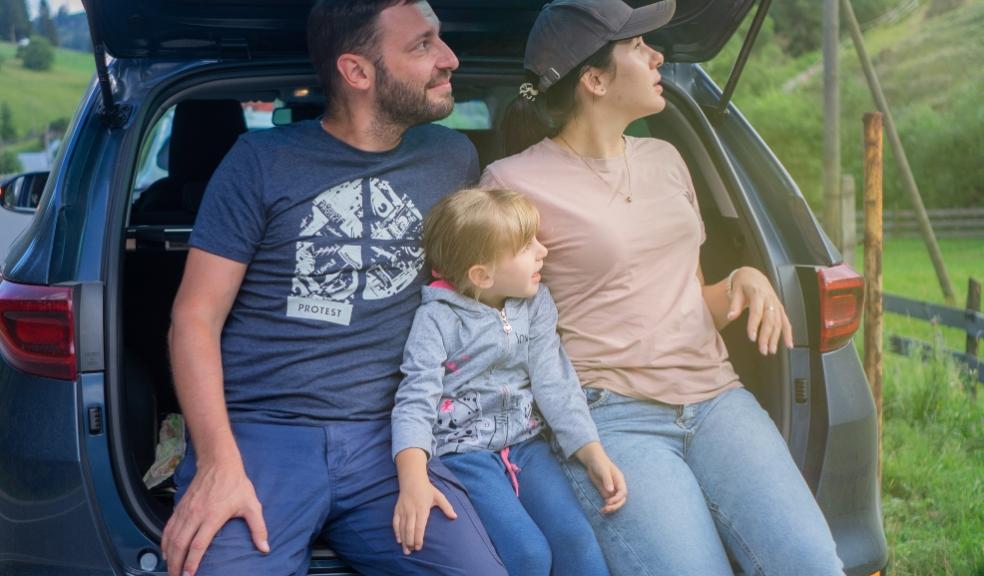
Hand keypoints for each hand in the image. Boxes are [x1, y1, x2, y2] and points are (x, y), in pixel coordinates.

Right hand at [161, 461, 268, 575]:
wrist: (218, 463)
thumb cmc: (236, 485)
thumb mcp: (252, 505)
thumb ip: (258, 528)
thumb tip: (265, 548)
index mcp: (212, 516)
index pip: (198, 545)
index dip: (192, 562)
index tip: (189, 575)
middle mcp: (195, 515)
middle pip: (180, 545)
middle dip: (177, 564)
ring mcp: (185, 511)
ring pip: (172, 538)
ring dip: (169, 556)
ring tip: (171, 570)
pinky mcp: (179, 507)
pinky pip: (168, 528)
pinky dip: (164, 542)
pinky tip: (165, 552)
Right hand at [392, 475, 456, 554]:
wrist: (412, 479)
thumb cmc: (427, 489)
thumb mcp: (439, 496)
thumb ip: (447, 507)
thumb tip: (455, 517)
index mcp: (422, 508)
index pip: (419, 526)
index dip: (418, 537)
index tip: (419, 547)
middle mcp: (411, 510)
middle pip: (409, 528)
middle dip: (410, 541)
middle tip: (412, 551)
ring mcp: (403, 510)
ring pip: (402, 527)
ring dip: (403, 539)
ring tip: (406, 550)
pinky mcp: (397, 509)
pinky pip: (395, 522)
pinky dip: (396, 531)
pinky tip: (399, 540)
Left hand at [575, 442, 627, 513]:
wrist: (593, 460)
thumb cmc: (600, 463)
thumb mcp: (603, 470)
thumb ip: (607, 480)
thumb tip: (611, 491)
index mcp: (619, 480)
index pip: (623, 492)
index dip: (617, 499)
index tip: (609, 501)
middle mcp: (617, 486)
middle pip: (621, 499)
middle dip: (615, 506)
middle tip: (606, 509)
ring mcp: (612, 490)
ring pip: (615, 502)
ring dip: (611, 508)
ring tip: (603, 511)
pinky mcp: (605, 492)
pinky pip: (608, 501)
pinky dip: (606, 506)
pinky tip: (601, 510)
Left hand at [725, 267, 793, 354]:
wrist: (754, 276)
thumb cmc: (743, 284)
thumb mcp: (736, 291)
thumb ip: (734, 304)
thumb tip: (730, 316)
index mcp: (758, 294)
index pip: (756, 312)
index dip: (754, 325)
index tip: (752, 338)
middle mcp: (770, 300)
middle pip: (770, 320)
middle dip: (767, 336)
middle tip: (763, 350)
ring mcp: (776, 305)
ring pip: (779, 323)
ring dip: (776, 338)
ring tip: (771, 351)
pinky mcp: (780, 309)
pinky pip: (786, 322)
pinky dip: (788, 334)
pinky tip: (789, 345)